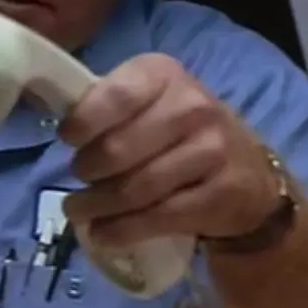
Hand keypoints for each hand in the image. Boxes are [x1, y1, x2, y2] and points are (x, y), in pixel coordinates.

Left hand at [58, 53, 281, 245]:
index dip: (84, 122)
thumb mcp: (150, 102)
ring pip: (136, 188)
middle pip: (119, 149)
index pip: (115, 95)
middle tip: (78, 179)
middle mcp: (193, 106)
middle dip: (86, 170)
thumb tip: (57, 122)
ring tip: (78, 211)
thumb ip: (108, 105)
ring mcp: (213, 151)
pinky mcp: (222, 195)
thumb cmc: (181, 132)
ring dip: (97, 206)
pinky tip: (103, 233)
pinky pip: (159, 217)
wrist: (250, 174)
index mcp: (165, 75)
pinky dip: (122, 230)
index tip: (68, 140)